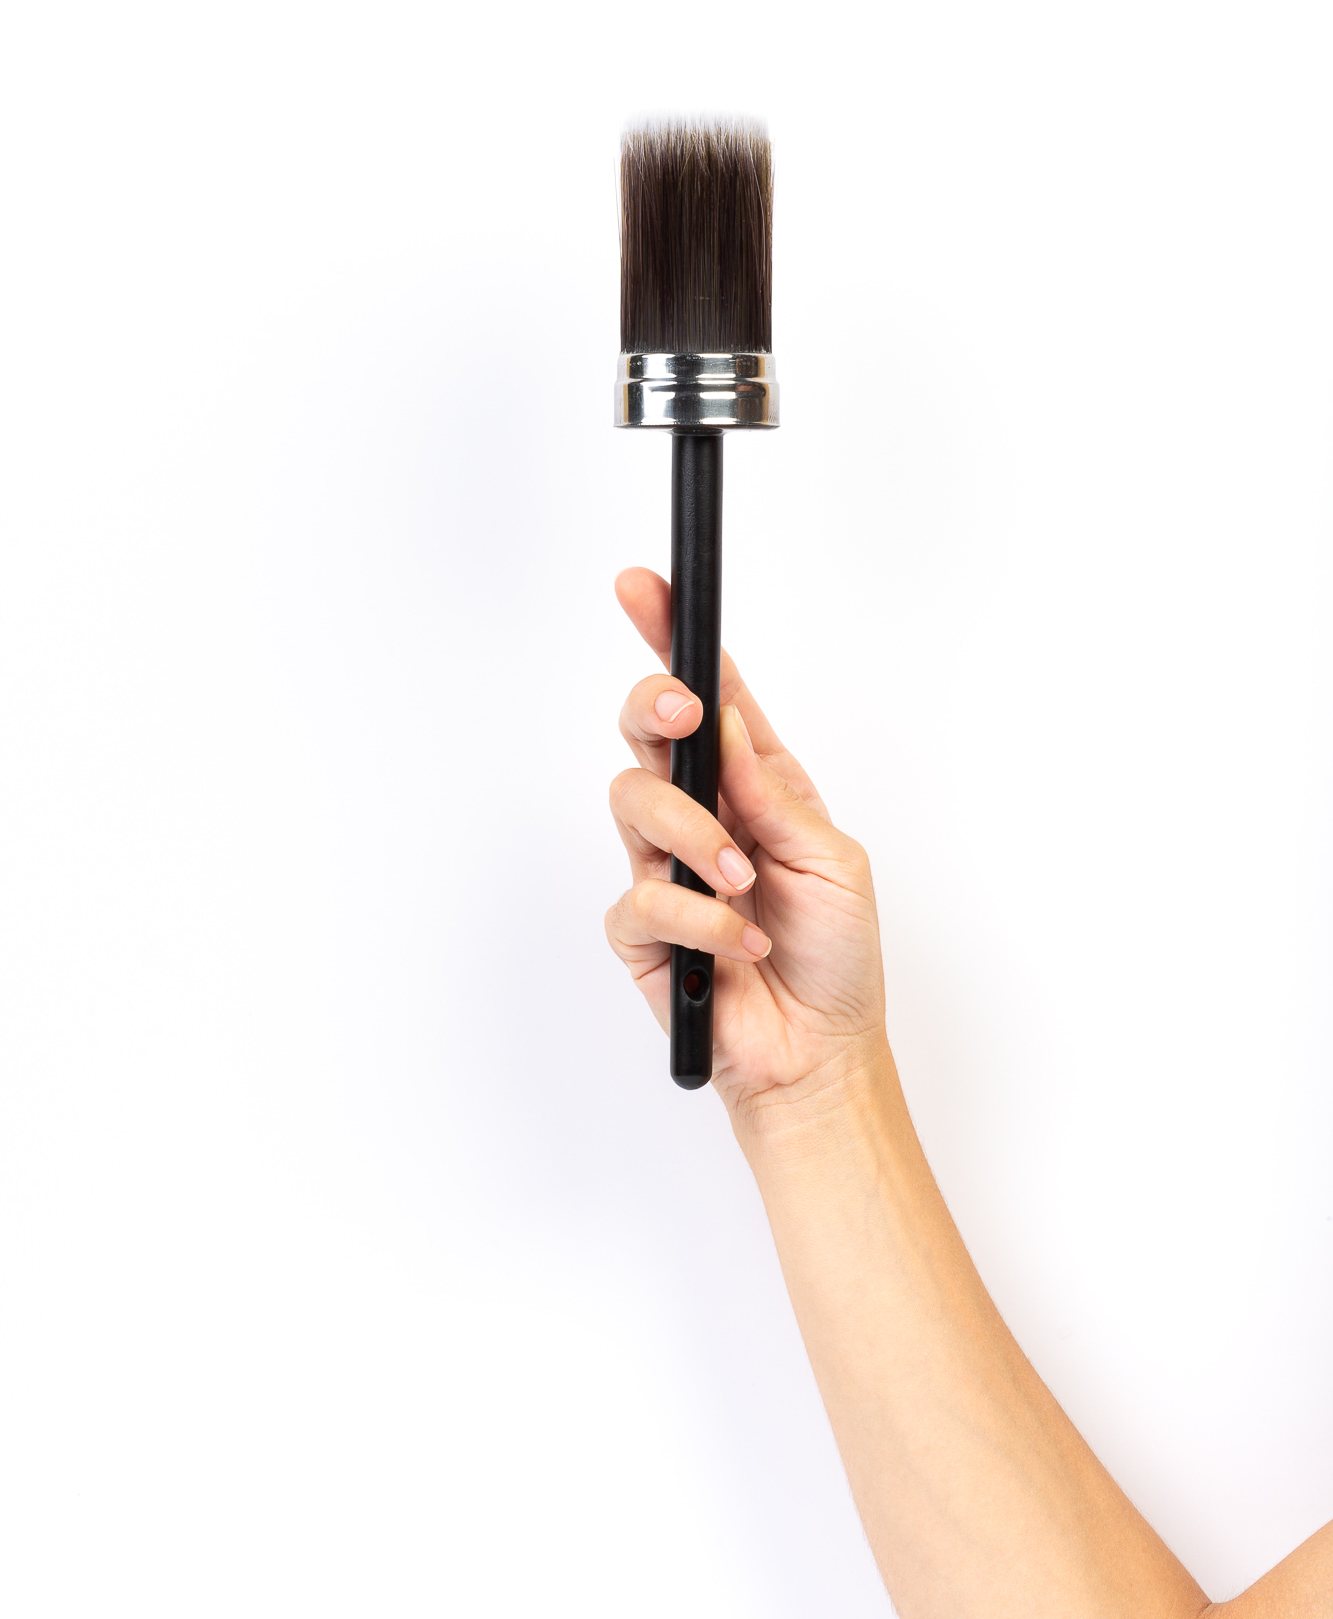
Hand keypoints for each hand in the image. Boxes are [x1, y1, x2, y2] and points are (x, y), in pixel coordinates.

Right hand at [606, 567, 888, 1134]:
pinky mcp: (642, 930)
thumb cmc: (838, 957)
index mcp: (754, 783)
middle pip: (646, 728)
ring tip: (742, 877)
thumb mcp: (834, 861)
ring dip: (694, 834)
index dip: (670, 637)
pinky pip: (640, 897)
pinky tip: (739, 939)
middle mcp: (702, 814)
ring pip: (632, 800)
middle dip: (653, 707)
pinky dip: (698, 918)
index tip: (644, 589)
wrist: (821, 1053)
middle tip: (683, 716)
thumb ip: (774, 794)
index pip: (706, 696)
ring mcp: (664, 868)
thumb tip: (725, 728)